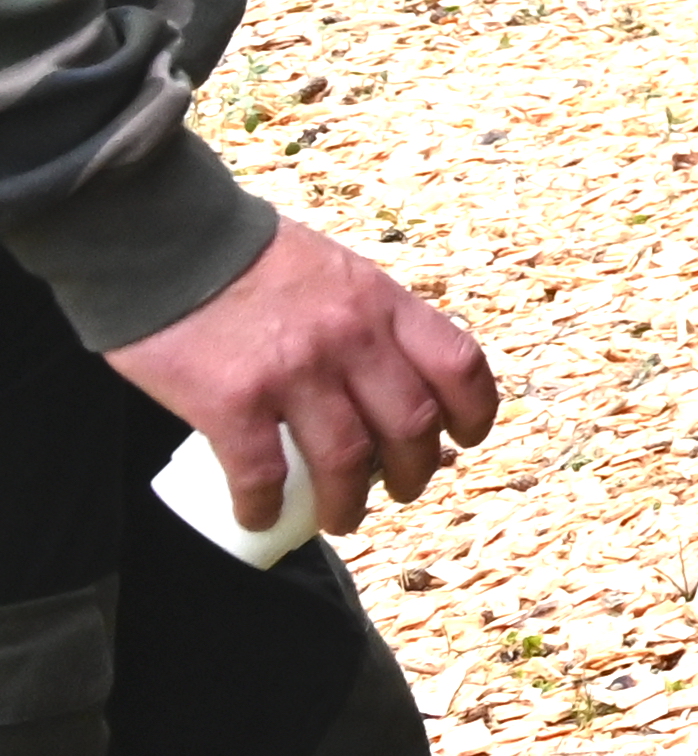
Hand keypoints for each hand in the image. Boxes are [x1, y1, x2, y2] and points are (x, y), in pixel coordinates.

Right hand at [104, 214, 496, 539]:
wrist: (165, 238)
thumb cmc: (245, 256)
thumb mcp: (332, 271)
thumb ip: (362, 315)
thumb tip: (382, 371)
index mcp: (380, 303)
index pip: (457, 364)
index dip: (474, 411)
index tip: (466, 439)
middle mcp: (350, 338)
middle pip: (410, 424)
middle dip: (414, 470)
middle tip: (400, 488)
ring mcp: (294, 372)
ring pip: (346, 460)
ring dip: (347, 502)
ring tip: (340, 517)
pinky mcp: (233, 401)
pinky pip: (262, 473)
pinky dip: (264, 505)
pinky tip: (258, 515)